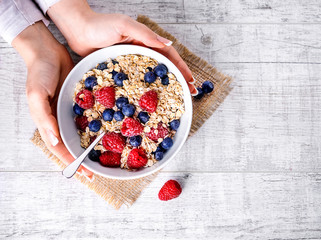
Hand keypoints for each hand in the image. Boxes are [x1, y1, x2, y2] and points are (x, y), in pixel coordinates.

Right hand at [12, 22, 92, 178]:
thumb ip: (44, 118)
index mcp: (47, 122)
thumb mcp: (36, 95)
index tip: (86, 174)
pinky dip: (97, 124)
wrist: (47, 50)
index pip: (60, 149)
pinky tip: (109, 129)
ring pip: (81, 132)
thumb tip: (55, 141)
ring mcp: (69, 111)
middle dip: (83, 159)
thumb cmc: (38, 72)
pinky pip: (89, 116)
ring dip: (91, 144)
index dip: (72, 163)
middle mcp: (59, 120)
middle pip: (71, 144)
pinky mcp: (80, 100)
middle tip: (98, 170)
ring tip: (106, 155)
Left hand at [48, 0, 196, 94]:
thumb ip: (146, 34)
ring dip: (163, 88)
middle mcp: (141, 53)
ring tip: (173, 101)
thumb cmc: (100, 24)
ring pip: (151, 78)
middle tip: (189, 94)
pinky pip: (135, 83)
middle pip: (164, 68)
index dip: (181, 69)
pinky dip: (143, 92)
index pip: (169, 56)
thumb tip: (168, 43)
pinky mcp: (120, 71)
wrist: (78, 31)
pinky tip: (146, 102)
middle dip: (178, 81)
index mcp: (146, 41)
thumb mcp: (125, 25)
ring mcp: (131, 63)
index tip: (191, 81)